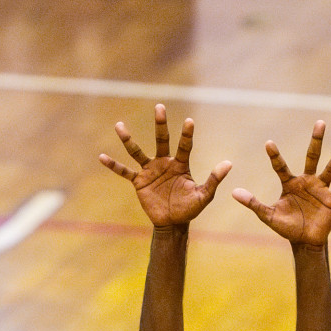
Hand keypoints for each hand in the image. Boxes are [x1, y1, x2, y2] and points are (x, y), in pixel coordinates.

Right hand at [99, 104, 231, 227]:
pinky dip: (114, 166)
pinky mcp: (139, 182)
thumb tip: (229, 163)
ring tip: (119, 125)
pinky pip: (125, 172)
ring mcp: (150, 171)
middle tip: (160, 106)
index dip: (187, 134)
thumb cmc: (189, 209)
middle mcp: (164, 163)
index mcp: (181, 164)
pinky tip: (101, 157)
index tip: (189, 121)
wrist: (173, 223)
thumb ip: (214, 179)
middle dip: (160, 124)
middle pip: (161, 139)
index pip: (185, 146)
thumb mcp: (204, 195)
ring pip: (138, 151)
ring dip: (128, 139)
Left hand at [232, 121, 330, 246]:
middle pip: (312, 156)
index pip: (281, 166)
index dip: (275, 156)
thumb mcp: (268, 216)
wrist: (304, 241)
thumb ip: (253, 203)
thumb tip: (233, 192)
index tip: (268, 143)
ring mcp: (321, 189)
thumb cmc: (286, 226)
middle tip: (320, 122)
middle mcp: (307, 181)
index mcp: (290, 183)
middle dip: (316, 140)